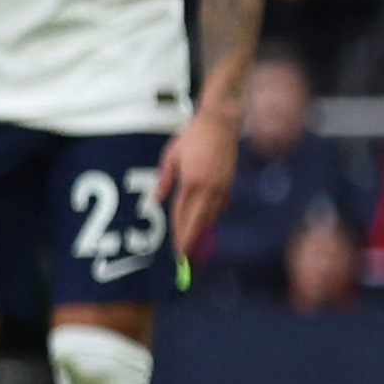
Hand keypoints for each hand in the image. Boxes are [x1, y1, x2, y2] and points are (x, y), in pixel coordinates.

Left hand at [157, 106, 237, 255]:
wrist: (220, 124)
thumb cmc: (191, 137)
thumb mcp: (171, 157)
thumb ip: (164, 181)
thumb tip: (154, 203)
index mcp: (192, 183)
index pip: (182, 216)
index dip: (179, 236)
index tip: (177, 254)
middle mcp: (209, 189)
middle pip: (198, 222)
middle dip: (190, 242)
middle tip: (184, 260)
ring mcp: (222, 187)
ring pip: (210, 217)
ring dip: (200, 232)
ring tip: (192, 247)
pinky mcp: (229, 184)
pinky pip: (219, 207)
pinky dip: (210, 218)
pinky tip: (203, 224)